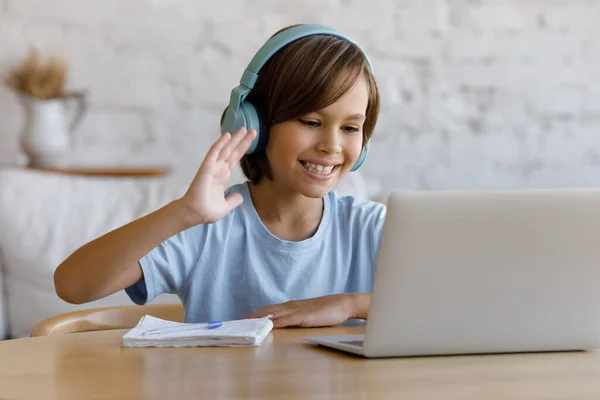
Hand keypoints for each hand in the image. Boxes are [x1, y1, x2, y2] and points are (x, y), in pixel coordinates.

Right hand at [178, 126, 256, 225]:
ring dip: (234, 139)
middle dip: (242, 141)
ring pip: (225, 149)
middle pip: (232, 152)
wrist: (196, 214)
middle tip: (252, 130)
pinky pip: (214, 153)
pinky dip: (220, 144)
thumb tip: (240, 197)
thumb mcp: (225, 206)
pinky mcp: (206, 168)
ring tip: (243, 128)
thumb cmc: (207, 211)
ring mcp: (212, 167)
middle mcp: (218, 169)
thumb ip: (233, 200)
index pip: (235, 159)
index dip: (243, 150)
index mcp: (223, 176)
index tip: (252, 141)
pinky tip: (227, 135)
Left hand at [246, 294, 360, 327]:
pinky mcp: (304, 316)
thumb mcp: (307, 314)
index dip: (254, 315)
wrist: (343, 304)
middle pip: (266, 311)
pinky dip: (275, 323)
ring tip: (246, 326)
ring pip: (273, 314)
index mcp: (291, 305)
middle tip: (237, 324)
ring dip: (259, 320)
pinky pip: (286, 320)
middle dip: (251, 317)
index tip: (242, 321)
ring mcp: (297, 310)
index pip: (268, 309)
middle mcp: (291, 306)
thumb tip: (284, 324)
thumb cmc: (327, 310)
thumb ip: (295, 317)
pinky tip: (267, 326)